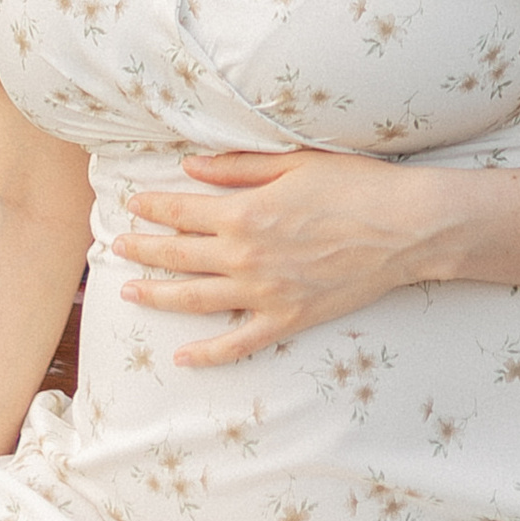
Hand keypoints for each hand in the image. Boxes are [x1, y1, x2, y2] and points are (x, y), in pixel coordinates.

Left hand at [120, 149, 447, 365]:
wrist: (404, 228)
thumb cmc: (355, 185)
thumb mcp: (294, 163)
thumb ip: (237, 168)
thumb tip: (190, 168)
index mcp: (244, 213)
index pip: (181, 211)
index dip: (152, 207)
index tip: (131, 204)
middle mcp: (245, 257)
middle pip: (178, 255)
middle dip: (142, 250)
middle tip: (115, 247)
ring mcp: (263, 293)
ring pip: (194, 300)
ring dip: (157, 296)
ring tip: (129, 293)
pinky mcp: (287, 319)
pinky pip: (237, 343)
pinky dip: (207, 354)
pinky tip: (181, 357)